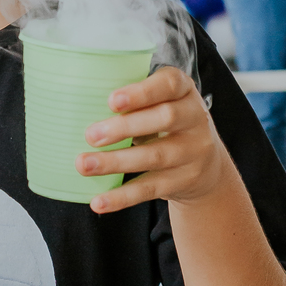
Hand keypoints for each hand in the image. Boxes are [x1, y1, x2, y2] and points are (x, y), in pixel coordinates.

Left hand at [77, 67, 226, 212]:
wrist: (207, 165)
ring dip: (116, 162)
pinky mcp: (183, 181)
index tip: (111, 101)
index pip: (170, 84)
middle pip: (164, 118)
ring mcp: (192, 152)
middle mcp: (195, 119)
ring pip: (155, 156)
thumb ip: (134, 99)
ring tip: (84, 165)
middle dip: (125, 127)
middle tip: (90, 135)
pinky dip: (122, 197)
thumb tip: (77, 103)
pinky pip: (150, 189)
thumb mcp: (161, 102)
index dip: (142, 92)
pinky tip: (99, 202)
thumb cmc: (168, 124)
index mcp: (184, 91)